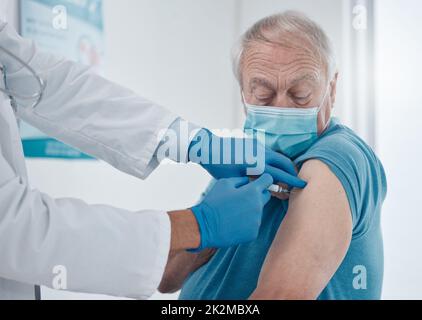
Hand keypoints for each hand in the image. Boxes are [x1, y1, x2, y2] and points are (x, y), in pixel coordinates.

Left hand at [188, 129, 306, 188]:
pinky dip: (275, 161)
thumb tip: (269, 188)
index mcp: (257, 163)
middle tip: (296, 181)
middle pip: (284, 162)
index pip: (280, 174)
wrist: (209, 149)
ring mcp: (257, 146)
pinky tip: (272, 169)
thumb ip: (255, 183)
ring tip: (285, 177)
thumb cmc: (220, 167)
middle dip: (292, 171)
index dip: (292, 181)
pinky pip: (270, 153)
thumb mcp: (238, 179)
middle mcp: (260, 152)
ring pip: (278, 156)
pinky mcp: (254, 143)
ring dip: (284, 166)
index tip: (302, 185)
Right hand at [189, 174, 272, 251]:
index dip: (264, 179)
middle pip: (266, 196)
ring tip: (233, 213)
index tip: (259, 181)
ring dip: (250, 210)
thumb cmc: (213, 202)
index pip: (268, 179)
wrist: (205, 226)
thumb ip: (240, 179)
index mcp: (252, 192)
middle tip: (243, 198)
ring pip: (258, 212)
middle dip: (258, 194)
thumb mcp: (224, 183)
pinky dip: (246, 224)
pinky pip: (253, 225)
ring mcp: (257, 221)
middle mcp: (258, 206)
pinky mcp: (253, 233)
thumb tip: (248, 181)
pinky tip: (233, 224)